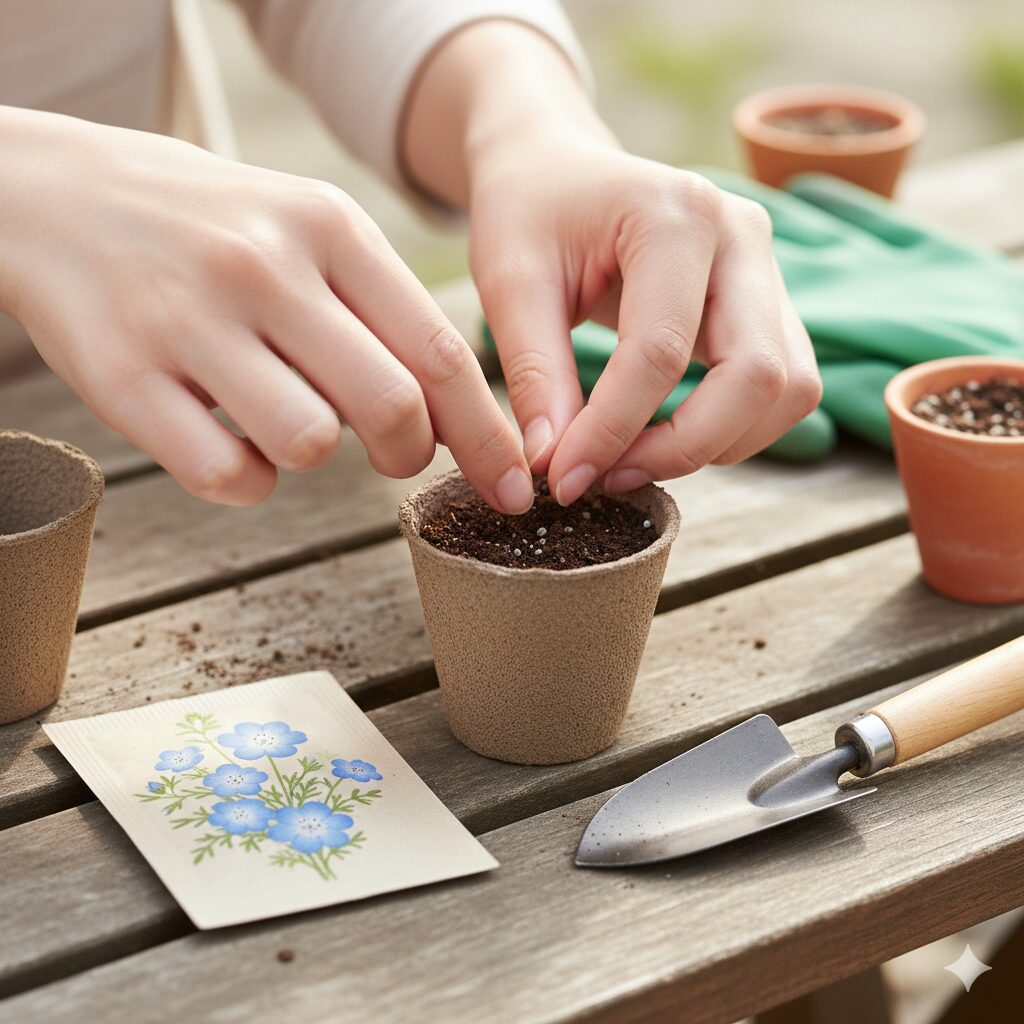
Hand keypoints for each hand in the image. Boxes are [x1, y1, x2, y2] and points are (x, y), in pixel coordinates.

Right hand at [0, 107, 532, 510]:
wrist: (53, 194)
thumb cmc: (210, 228)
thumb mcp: (306, 229)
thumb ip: (382, 312)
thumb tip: (454, 419)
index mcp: (327, 226)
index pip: (441, 351)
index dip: (488, 435)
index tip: (514, 485)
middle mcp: (264, 267)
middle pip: (391, 407)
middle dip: (409, 456)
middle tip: (393, 458)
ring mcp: (189, 320)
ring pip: (310, 444)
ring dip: (315, 457)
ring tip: (285, 422)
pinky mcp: (123, 377)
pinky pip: (228, 476)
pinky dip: (247, 481)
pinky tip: (228, 441)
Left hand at [471, 140, 822, 503]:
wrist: (557, 168)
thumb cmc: (529, 214)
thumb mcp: (510, 282)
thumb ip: (535, 374)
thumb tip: (555, 465)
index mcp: (675, 212)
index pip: (661, 350)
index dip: (611, 432)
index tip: (562, 480)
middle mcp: (742, 235)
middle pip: (757, 375)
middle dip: (684, 447)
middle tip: (609, 477)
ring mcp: (768, 267)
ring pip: (787, 390)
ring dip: (716, 445)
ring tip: (631, 458)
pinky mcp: (770, 302)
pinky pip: (781, 388)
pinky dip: (731, 429)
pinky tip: (663, 435)